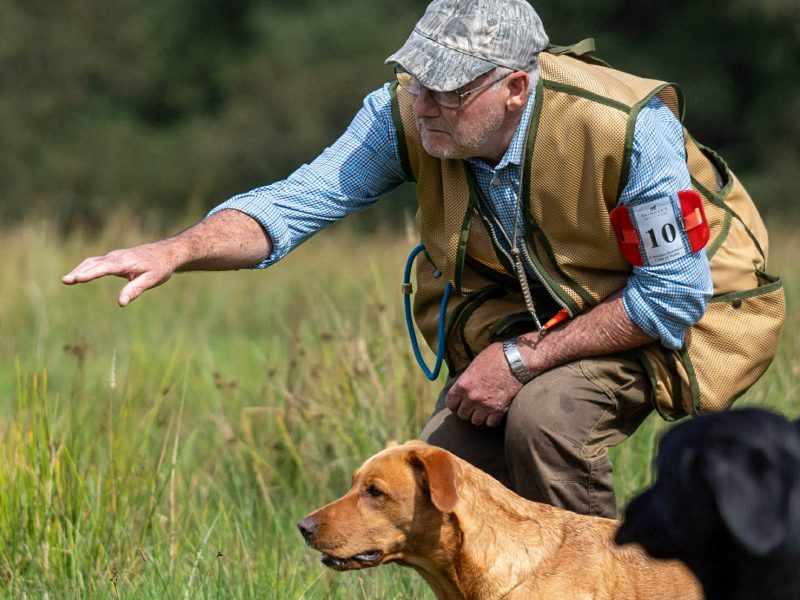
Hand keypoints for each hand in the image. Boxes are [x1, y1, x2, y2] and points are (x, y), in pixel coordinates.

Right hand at [62, 240, 181, 305]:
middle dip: (79, 272)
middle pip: (93, 264)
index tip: (77, 279)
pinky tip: (78, 275)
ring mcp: (114, 256)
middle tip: (65, 281)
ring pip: (92, 262)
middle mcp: (116, 257)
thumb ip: (135, 290)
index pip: (104, 268)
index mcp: (125, 262)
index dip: (90, 274)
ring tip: (66, 280)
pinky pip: (96, 262)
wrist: (167, 253)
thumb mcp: (151, 280)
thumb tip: (121, 303)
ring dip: (79, 270)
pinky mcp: (114, 258)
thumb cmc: (160, 267)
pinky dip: (85, 267)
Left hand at [445, 341, 523, 427]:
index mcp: (463, 384)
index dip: (454, 404)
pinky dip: (492, 420)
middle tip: (473, 407)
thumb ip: (467, 378)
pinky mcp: (499, 410)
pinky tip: (494, 413)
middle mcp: (471, 397)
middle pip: (462, 414)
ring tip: (483, 411)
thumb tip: (464, 384)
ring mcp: (485, 405)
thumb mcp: (475, 364)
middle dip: (467, 411)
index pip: (450, 403)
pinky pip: (490, 423)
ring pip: (475, 421)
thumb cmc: (496, 357)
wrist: (517, 360)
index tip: (459, 404)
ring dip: (479, 417)